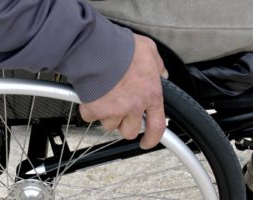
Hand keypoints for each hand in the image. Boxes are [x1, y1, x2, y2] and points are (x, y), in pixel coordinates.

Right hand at [79, 34, 167, 148]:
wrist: (97, 49)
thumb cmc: (122, 48)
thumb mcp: (149, 51)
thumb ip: (157, 65)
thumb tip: (162, 73)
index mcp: (150, 95)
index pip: (156, 126)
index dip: (152, 138)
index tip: (146, 142)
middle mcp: (133, 107)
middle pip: (129, 131)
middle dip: (124, 124)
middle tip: (119, 111)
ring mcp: (114, 111)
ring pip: (110, 125)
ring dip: (107, 115)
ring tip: (104, 97)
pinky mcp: (95, 110)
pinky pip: (91, 117)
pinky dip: (90, 109)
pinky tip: (92, 95)